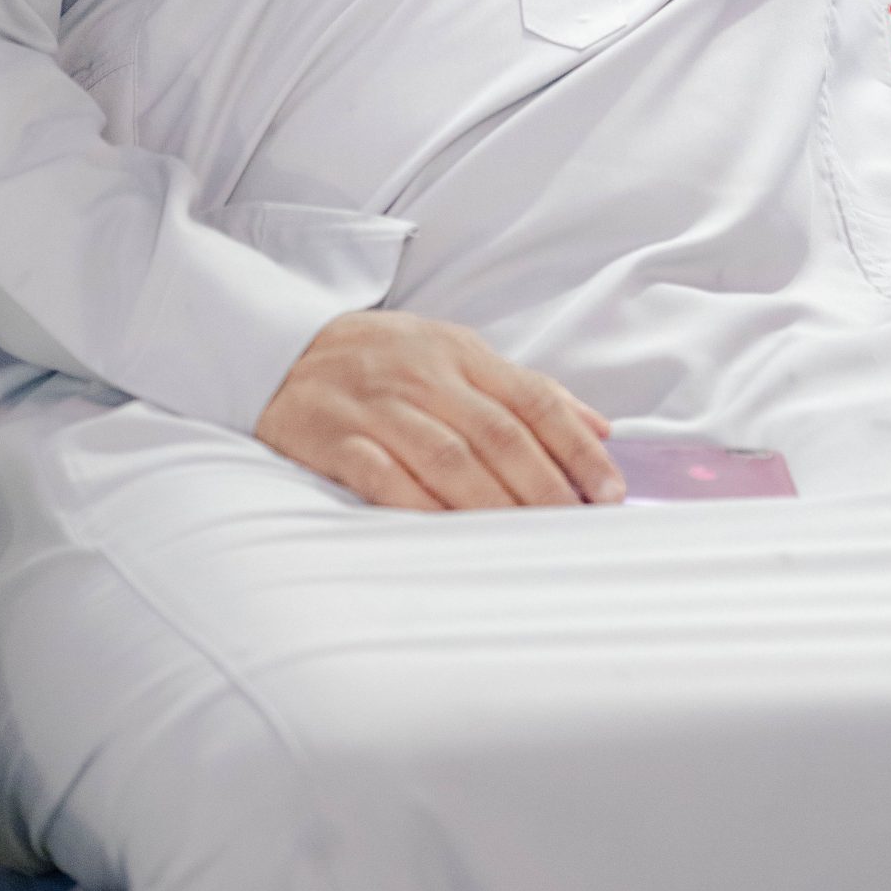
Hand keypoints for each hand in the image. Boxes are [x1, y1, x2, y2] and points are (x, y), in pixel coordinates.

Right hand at [255, 309, 625, 509]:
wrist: (282, 350)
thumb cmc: (384, 360)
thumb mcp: (456, 355)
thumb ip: (526, 390)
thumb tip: (600, 429)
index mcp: (460, 353)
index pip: (532, 398)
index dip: (576, 447)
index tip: (609, 492)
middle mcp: (423, 375)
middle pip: (496, 433)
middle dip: (544, 485)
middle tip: (575, 527)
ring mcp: (376, 406)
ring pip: (447, 457)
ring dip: (493, 504)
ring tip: (527, 540)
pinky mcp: (331, 437)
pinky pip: (381, 476)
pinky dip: (420, 506)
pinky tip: (450, 534)